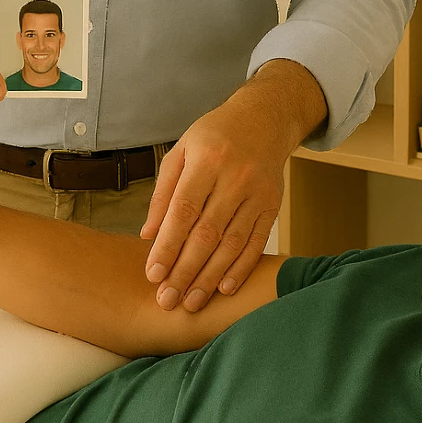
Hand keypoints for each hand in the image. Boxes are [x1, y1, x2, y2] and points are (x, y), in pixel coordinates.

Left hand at [139, 106, 283, 312]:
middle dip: (185, 271)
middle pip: (207, 233)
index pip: (183, 211)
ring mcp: (258, 193)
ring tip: (191, 303)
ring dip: (210, 277)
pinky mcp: (273, 205)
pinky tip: (225, 289)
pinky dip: (241, 268)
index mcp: (207, 161)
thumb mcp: (182, 151)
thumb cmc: (214, 136)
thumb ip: (164, 193)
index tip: (153, 275)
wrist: (264, 118)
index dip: (168, 246)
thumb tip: (148, 235)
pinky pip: (257, 242)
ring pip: (232, 243)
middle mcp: (235, 178)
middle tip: (167, 301)